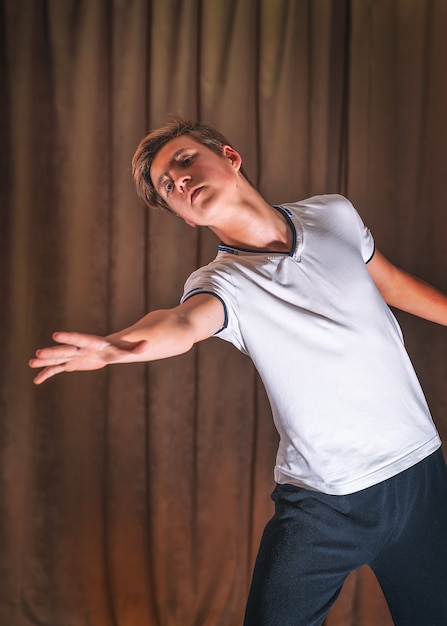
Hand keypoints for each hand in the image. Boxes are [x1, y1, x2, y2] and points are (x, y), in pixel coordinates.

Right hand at [29, 331, 147, 383]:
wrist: (108, 349)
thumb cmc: (118, 349)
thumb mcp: (126, 351)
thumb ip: (135, 348)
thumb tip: (147, 346)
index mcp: (91, 344)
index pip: (79, 340)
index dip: (68, 338)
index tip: (56, 335)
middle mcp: (79, 349)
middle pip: (65, 350)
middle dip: (52, 352)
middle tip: (38, 352)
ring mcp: (73, 356)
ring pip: (57, 359)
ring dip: (45, 361)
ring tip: (31, 362)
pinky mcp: (71, 364)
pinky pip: (57, 370)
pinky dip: (47, 374)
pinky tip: (37, 380)